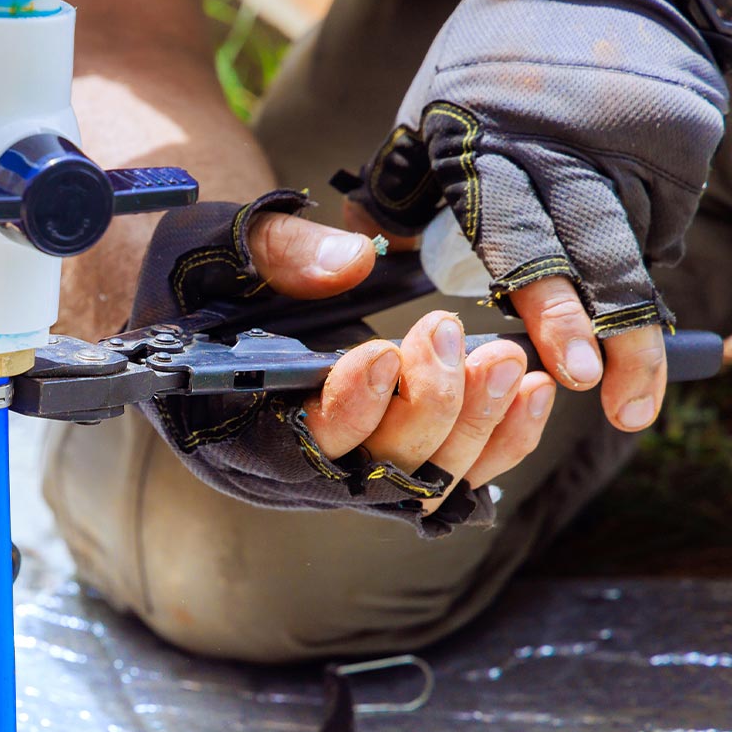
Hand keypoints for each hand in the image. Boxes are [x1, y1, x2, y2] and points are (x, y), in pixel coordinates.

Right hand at [223, 211, 554, 514]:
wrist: (204, 304)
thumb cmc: (197, 279)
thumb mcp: (210, 248)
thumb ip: (273, 254)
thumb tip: (350, 265)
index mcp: (228, 431)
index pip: (296, 447)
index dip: (346, 409)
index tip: (380, 350)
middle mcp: (289, 472)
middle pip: (375, 473)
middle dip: (428, 409)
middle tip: (457, 338)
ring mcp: (343, 472)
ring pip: (426, 482)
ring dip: (477, 425)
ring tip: (511, 361)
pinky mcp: (386, 459)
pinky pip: (456, 471)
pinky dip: (500, 437)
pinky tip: (534, 389)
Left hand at [336, 0, 728, 432]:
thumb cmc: (489, 66)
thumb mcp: (426, 114)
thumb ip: (396, 187)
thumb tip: (363, 253)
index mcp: (484, 142)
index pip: (516, 236)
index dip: (545, 304)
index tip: (564, 368)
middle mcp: (563, 145)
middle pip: (595, 254)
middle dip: (611, 336)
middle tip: (624, 404)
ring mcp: (628, 141)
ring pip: (633, 248)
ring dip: (629, 311)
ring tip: (633, 378)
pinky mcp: (679, 139)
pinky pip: (661, 223)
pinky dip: (640, 254)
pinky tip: (622, 268)